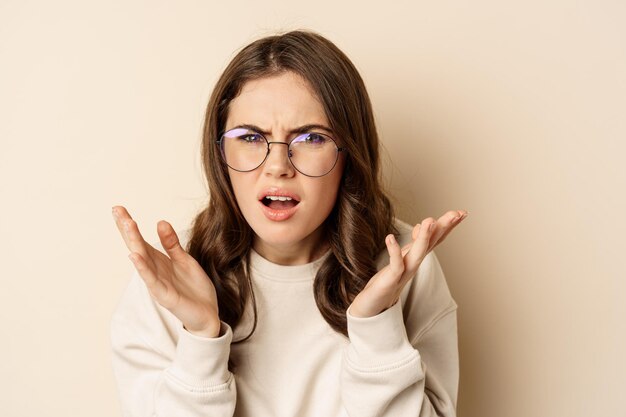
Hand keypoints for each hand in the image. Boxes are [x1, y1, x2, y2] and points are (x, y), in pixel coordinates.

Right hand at [112, 206, 220, 337]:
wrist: (208, 314)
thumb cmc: (194, 289)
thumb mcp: (185, 260)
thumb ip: (172, 244)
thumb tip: (160, 222)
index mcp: (159, 262)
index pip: (141, 240)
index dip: (129, 225)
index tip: (119, 208)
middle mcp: (154, 271)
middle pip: (137, 247)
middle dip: (127, 229)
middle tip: (117, 210)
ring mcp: (158, 284)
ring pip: (143, 260)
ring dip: (135, 242)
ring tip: (128, 224)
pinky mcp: (166, 296)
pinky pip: (152, 280)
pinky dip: (143, 268)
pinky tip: (135, 256)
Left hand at [349, 210, 467, 317]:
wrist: (372, 306)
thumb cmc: (388, 280)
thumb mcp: (403, 257)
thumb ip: (413, 244)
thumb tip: (422, 225)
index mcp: (417, 257)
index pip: (436, 239)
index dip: (448, 226)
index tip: (462, 212)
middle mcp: (414, 264)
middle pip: (432, 244)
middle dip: (444, 228)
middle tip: (457, 213)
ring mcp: (403, 273)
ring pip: (417, 254)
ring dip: (424, 238)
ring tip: (429, 220)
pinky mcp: (390, 281)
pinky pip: (395, 265)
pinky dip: (394, 251)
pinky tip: (390, 237)